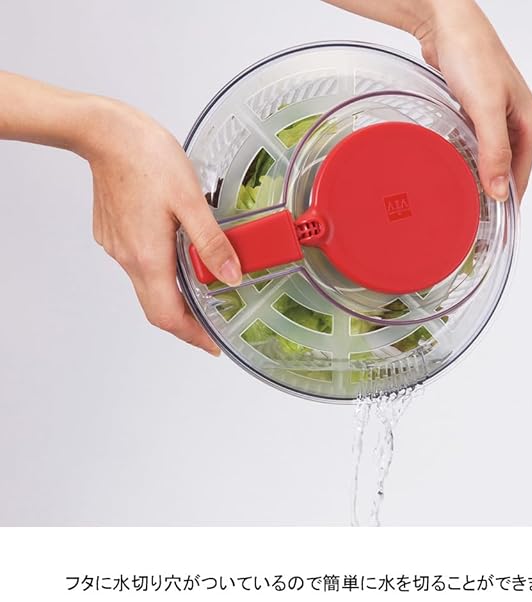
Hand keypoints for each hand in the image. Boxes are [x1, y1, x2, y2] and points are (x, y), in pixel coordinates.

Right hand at [82, 98, 241, 354]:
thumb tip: (231, 275)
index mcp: (148, 256)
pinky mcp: (114, 235)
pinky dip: (161, 273)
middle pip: (157, 309)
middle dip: (186, 323)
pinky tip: (178, 259)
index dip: (192, 336)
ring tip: (203, 293)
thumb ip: (212, 242)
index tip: (211, 345)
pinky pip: (139, 266)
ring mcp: (118, 247)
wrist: (106, 133)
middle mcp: (129, 258)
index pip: (169, 315)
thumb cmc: (145, 158)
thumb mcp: (190, 200)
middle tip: (211, 327)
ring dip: (174, 297)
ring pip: (148, 288)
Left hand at [414, 0, 531, 200]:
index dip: (507, 202)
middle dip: (490, 192)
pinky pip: (474, 145)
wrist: (448, 26)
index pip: (522, 176)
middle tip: (470, 217)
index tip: (491, 225)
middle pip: (507, 170)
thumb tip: (501, 189)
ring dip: (476, 175)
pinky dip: (464, 157)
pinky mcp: (477, 113)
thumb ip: (495, 151)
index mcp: (530, 123)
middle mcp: (517, 122)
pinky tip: (451, 167)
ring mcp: (497, 118)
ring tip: (459, 197)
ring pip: (490, 159)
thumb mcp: (486, 109)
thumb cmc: (472, 56)